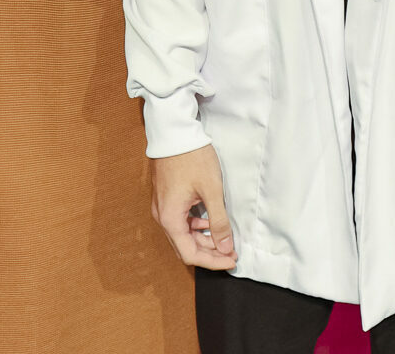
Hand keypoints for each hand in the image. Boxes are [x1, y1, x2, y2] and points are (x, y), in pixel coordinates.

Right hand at [151, 145, 237, 269]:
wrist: (174, 132)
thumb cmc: (192, 158)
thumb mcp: (211, 190)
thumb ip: (219, 222)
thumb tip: (226, 247)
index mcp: (170, 218)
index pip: (190, 254)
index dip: (212, 261)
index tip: (231, 260)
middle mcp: (162, 216)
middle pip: (184, 247)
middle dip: (209, 253)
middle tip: (231, 253)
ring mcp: (162, 207)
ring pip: (182, 235)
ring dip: (203, 240)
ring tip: (224, 239)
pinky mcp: (166, 198)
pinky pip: (180, 221)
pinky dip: (196, 227)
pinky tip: (209, 222)